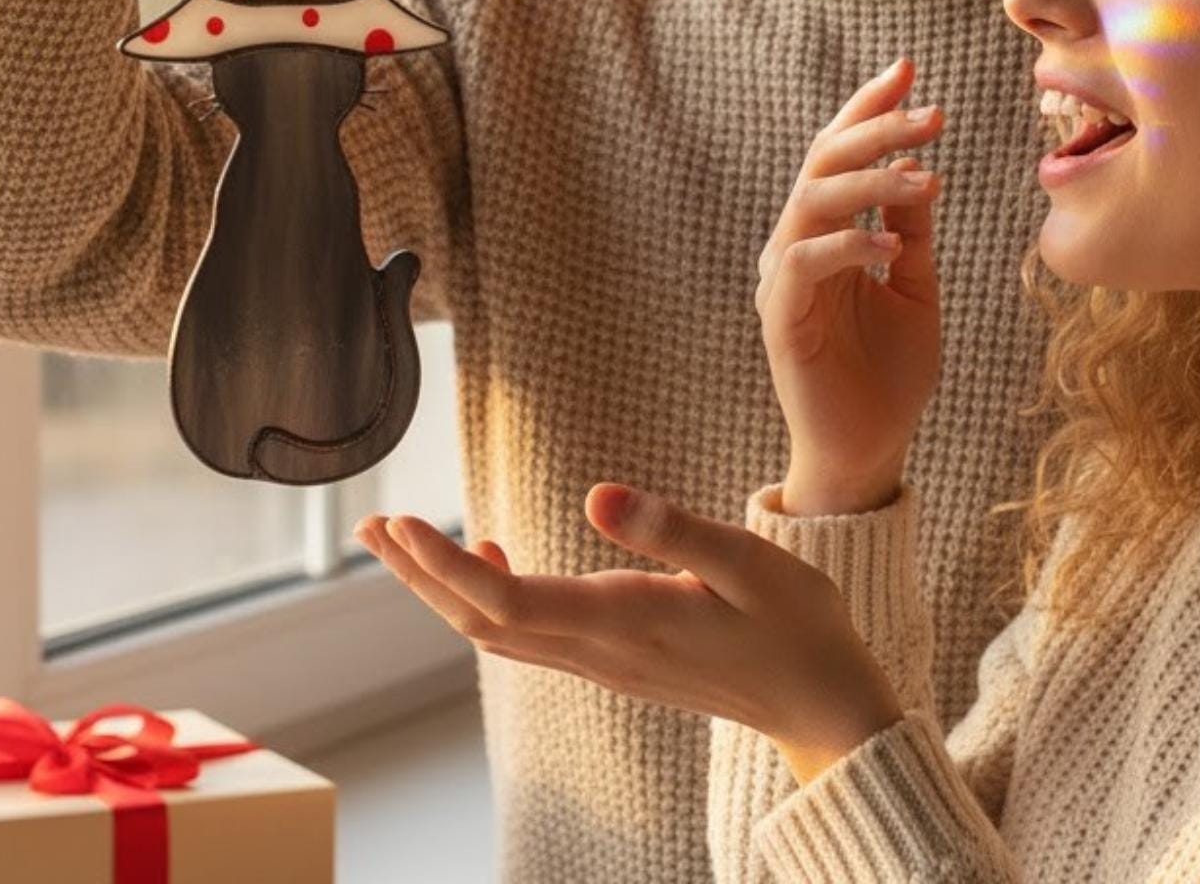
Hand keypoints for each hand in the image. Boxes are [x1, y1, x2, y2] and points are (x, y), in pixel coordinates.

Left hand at [353, 485, 905, 782]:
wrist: (826, 706)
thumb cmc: (797, 624)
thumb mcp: (749, 560)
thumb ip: (672, 528)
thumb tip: (596, 494)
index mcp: (624, 620)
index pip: (506, 599)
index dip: (446, 564)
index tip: (404, 522)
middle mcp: (600, 649)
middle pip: (482, 620)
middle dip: (421, 575)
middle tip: (374, 524)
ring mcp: (606, 661)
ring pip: (499, 631)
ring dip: (445, 587)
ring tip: (403, 540)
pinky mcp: (617, 659)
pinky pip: (531, 634)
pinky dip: (489, 597)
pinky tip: (491, 556)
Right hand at [759, 58, 942, 514]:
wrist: (868, 452)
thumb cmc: (889, 374)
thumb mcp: (916, 287)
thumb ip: (910, 231)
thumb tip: (920, 165)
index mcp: (826, 233)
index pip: (840, 153)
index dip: (869, 107)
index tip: (909, 67)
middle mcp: (796, 244)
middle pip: (824, 163)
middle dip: (876, 128)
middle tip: (931, 112)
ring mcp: (783, 279)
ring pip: (813, 201)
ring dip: (870, 181)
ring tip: (926, 175)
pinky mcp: (781, 318)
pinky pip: (805, 263)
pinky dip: (848, 244)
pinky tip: (891, 245)